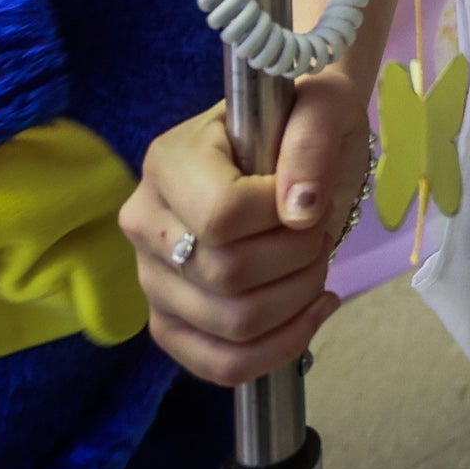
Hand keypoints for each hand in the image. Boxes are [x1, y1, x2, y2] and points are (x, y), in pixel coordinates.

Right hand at [124, 70, 369, 385]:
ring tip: (314, 267)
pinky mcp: (171, 322)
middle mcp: (145, 222)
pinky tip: (310, 311)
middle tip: (316, 234)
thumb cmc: (304, 119)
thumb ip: (310, 142)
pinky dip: (278, 349)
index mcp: (169, 162)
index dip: (280, 219)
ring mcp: (152, 278)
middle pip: (227, 276)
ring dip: (296, 303)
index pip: (220, 219)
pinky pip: (218, 364)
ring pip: (231, 325)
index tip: (305, 198)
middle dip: (298, 262)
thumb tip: (298, 211)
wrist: (298, 143)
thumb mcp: (324, 104)